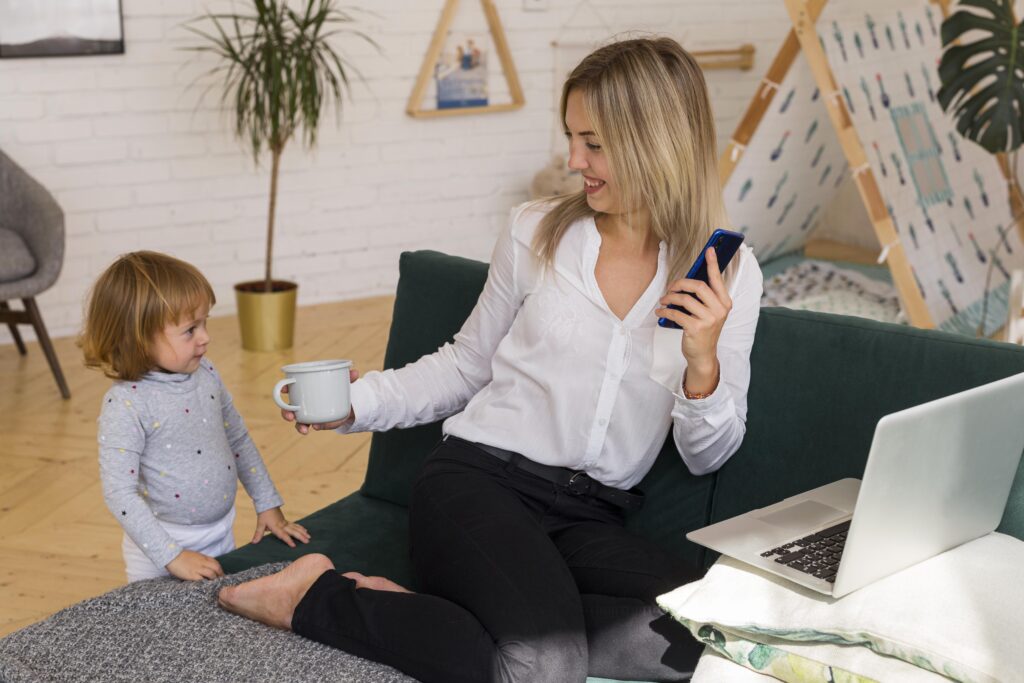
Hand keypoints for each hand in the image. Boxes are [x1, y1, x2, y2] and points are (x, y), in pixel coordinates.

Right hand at [166, 550, 223, 580]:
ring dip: (214, 580)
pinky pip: (202, 580)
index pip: (216, 563)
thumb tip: (206, 566)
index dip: (220, 570)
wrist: (172, 556)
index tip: (221, 575)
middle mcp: (203, 563)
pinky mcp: (192, 575)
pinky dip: (205, 583)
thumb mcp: (195, 556)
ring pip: (212, 574)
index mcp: (204, 558)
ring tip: (214, 585)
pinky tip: (206, 587)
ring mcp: (198, 569)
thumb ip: (202, 561)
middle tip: (220, 581)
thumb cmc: (182, 556)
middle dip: (220, 575)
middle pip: (217, 568)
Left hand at [252, 507, 310, 547]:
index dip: (288, 540)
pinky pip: (295, 525)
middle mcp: (282, 525)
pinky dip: (300, 528)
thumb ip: (258, 534)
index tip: (294, 545)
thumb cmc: (264, 514)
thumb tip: (253, 542)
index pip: (283, 535)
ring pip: (296, 528)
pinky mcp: (286, 521)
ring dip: (302, 532)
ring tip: (309, 537)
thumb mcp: (260, 524)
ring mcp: (285, 522)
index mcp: (276, 527)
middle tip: (307, 541)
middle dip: (300, 536)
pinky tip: (305, 530)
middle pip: (293, 531)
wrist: (268, 504)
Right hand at [281, 368, 359, 434]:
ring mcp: (308, 413)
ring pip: (297, 420)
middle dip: (286, 412)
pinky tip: (316, 428)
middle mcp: (302, 402)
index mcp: (304, 389)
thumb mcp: (342, 383)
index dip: (283, 388)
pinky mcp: (316, 422)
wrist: (345, 404)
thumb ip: (348, 377)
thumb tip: (356, 372)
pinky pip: (311, 426)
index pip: (289, 387)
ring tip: (304, 429)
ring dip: (298, 425)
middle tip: (290, 416)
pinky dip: (313, 427)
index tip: (284, 389)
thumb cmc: (338, 389)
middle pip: (288, 407)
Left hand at [655, 247, 731, 391]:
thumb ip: (705, 297)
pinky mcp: (696, 328)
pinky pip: (676, 313)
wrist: (703, 355)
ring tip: (664, 300)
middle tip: (670, 288)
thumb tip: (689, 280)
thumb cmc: (705, 330)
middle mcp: (719, 309)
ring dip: (669, 298)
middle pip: (697, 286)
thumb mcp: (710, 312)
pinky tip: (661, 312)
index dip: (713, 263)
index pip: (718, 279)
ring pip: (684, 299)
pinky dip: (665, 311)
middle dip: (680, 284)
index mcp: (724, 302)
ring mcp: (709, 319)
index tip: (709, 250)